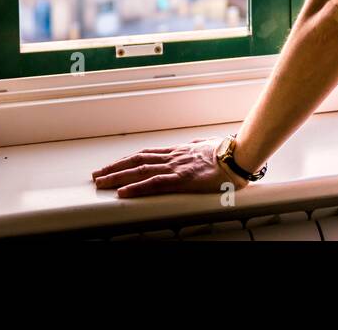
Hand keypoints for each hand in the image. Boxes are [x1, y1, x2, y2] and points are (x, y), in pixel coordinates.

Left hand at [91, 138, 245, 197]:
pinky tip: (123, 192)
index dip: (127, 160)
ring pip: (140, 171)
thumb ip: (196, 147)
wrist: (239, 156)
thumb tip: (194, 145)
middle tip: (97, 175)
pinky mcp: (181, 179)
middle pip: (136, 161)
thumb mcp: (207, 146)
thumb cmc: (227, 153)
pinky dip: (136, 188)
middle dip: (114, 168)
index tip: (113, 165)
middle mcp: (172, 157)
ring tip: (102, 183)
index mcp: (177, 152)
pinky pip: (154, 184)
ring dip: (118, 176)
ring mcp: (175, 167)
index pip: (145, 154)